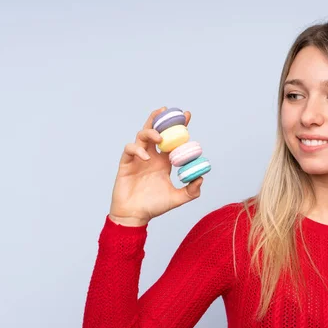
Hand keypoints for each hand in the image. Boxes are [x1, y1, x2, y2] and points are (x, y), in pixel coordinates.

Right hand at [108, 107, 203, 225]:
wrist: (134, 216)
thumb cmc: (154, 207)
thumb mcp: (177, 199)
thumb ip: (191, 191)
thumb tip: (201, 178)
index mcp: (163, 162)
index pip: (172, 140)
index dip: (179, 126)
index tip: (187, 115)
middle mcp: (151, 156)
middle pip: (155, 130)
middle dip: (161, 119)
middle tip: (170, 111)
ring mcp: (138, 158)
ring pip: (141, 135)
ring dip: (151, 132)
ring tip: (160, 138)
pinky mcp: (126, 163)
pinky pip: (130, 149)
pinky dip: (138, 149)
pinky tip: (146, 158)